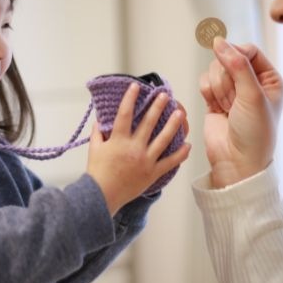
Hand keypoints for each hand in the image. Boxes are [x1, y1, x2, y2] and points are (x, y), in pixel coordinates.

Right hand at [86, 82, 190, 214]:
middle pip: (148, 123)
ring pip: (163, 140)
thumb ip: (97, 133)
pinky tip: (187, 145)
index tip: (136, 86)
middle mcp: (134, 148)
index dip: (130, 98)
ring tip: (180, 113)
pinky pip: (169, 162)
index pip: (125, 114)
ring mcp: (145, 160)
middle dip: (157, 107)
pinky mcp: (152, 173)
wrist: (103, 196)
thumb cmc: (97, 173)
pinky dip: (180, 154)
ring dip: (173, 125)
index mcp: (118, 140)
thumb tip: (99, 121)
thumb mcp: (94, 149)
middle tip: (165, 95)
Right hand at [200, 37, 282, 186]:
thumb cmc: (255, 133)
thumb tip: (218, 41)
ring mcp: (232, 90)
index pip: (248, 50)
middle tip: (234, 100)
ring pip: (214, 69)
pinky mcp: (215, 99)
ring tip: (228, 107)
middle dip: (226, 78)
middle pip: (228, 58)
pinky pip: (204, 82)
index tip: (232, 66)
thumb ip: (236, 65)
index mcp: (270, 79)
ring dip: (218, 87)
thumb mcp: (252, 95)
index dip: (236, 55)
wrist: (236, 161)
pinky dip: (207, 92)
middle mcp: (252, 82)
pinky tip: (217, 108)